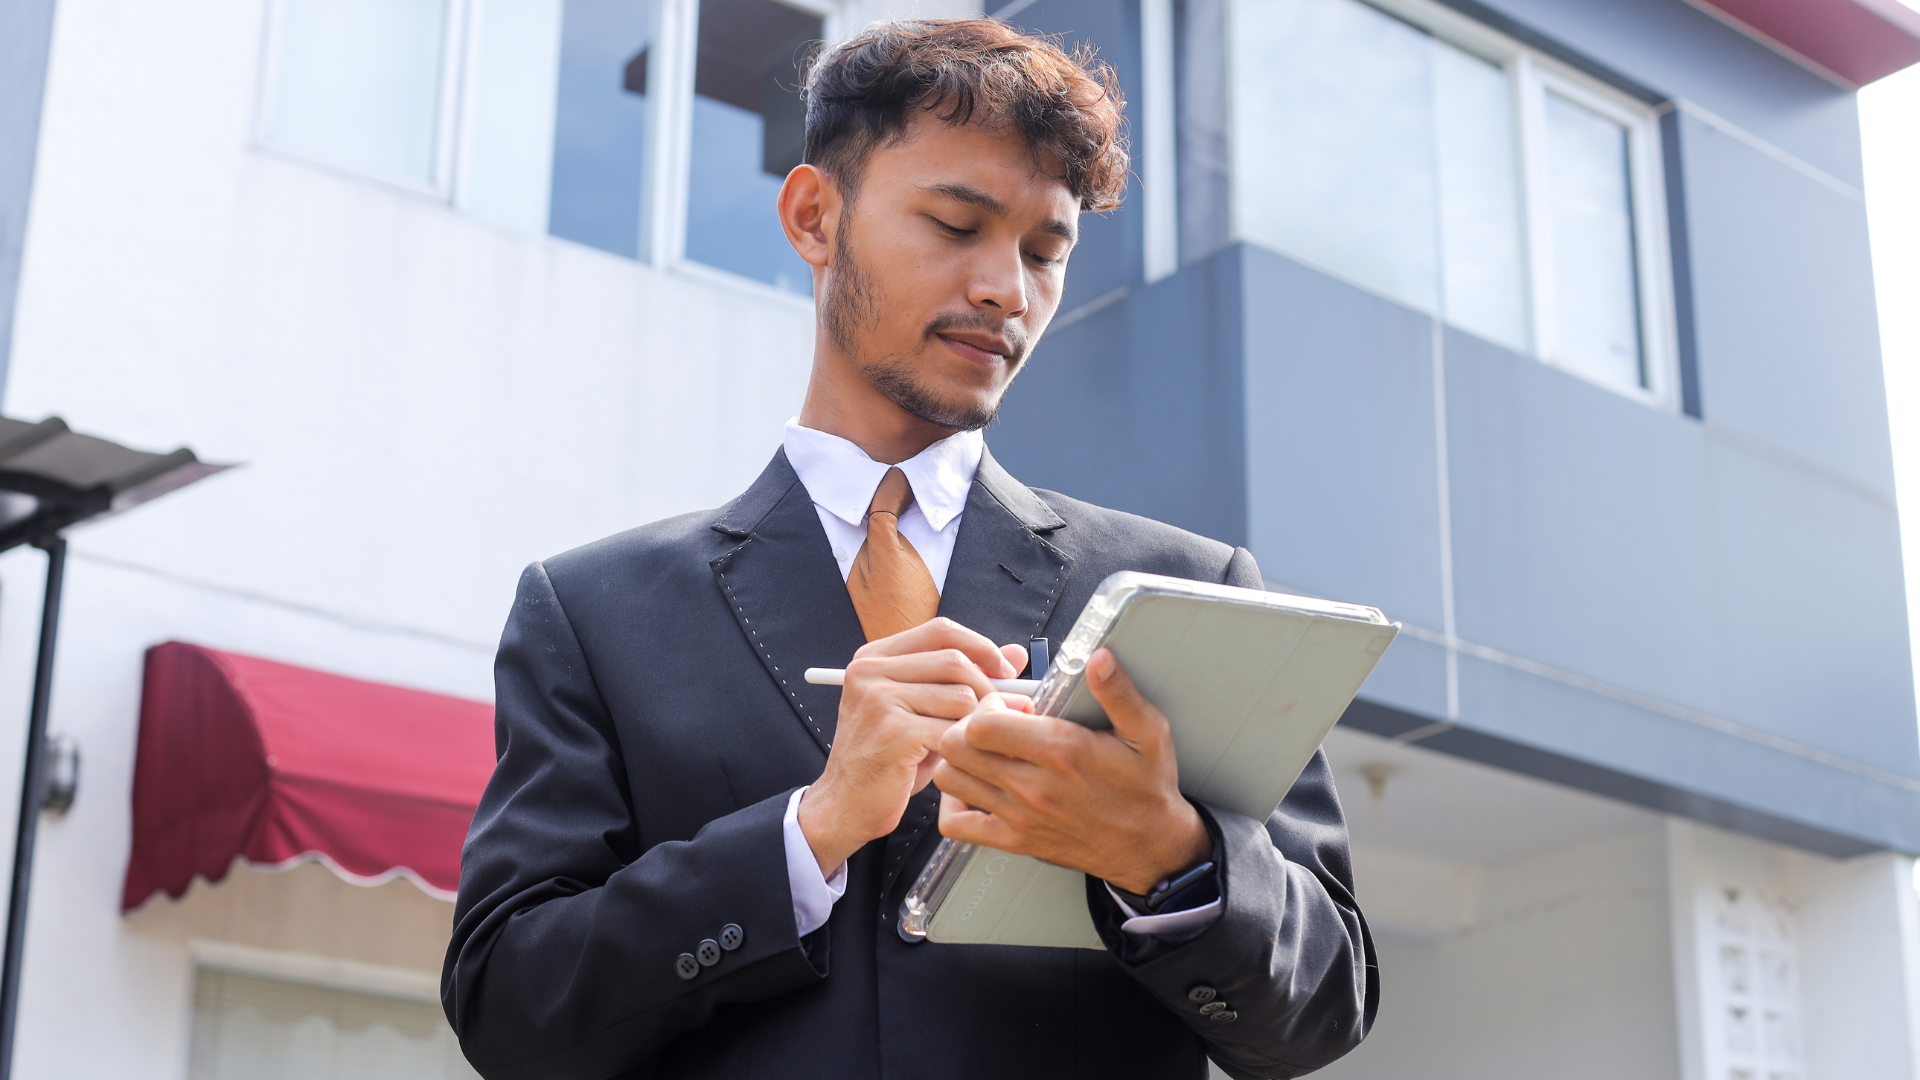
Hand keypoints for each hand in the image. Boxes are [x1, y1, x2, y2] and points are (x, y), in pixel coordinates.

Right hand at [798, 618, 1026, 876]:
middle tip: (1002, 715)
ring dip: (977, 723)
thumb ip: (964, 679)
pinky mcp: (894, 732)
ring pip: (960, 696)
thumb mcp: (924, 710)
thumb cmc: (889, 758)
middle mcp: (871, 671)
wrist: (845, 805)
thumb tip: (1017, 653)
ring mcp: (879, 700)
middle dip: (989, 688)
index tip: (1005, 670)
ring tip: (973, 743)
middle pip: (955, 660)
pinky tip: (960, 759)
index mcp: (875, 657)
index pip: (941, 631)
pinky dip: (966, 746)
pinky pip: (953, 730)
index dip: (980, 646)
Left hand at [932, 648, 1209, 893]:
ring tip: (984, 750)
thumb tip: (1100, 658)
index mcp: (1061, 752)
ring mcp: (1019, 816)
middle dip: (965, 724)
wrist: (1151, 847)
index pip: (982, 723)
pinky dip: (953, 803)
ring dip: (958, 758)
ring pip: (950, 779)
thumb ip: (1119, 693)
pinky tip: (974, 787)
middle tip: (992, 723)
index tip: (1009, 704)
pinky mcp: (1014, 841)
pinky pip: (956, 825)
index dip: (987, 704)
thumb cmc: (1146, 787)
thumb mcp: (1148, 733)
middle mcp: (1033, 786)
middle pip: (955, 746)